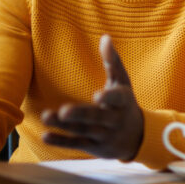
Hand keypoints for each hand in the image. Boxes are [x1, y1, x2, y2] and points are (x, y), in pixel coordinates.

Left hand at [42, 35, 143, 160]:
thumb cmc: (125, 103)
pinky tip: (46, 136)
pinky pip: (78, 144)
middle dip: (80, 114)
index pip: (117, 99)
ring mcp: (105, 135)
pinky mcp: (95, 147)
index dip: (108, 98)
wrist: (138, 137)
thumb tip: (105, 37)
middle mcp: (115, 119)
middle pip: (96, 117)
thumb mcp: (123, 83)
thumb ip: (113, 61)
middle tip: (64, 111)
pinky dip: (62, 142)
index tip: (97, 97)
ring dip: (64, 126)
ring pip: (84, 131)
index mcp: (123, 101)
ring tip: (46, 116)